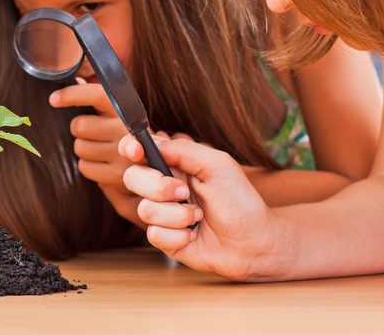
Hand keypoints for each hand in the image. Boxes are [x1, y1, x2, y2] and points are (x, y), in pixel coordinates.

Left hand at [50, 82, 140, 218]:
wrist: (159, 167)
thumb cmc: (133, 136)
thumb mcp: (124, 114)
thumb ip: (101, 98)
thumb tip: (77, 79)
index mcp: (128, 112)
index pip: (97, 95)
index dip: (73, 94)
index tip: (53, 99)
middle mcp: (126, 132)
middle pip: (79, 125)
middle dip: (80, 128)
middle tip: (92, 132)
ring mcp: (122, 156)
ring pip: (79, 147)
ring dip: (84, 147)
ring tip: (100, 147)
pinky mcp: (116, 178)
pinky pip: (83, 167)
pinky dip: (88, 165)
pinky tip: (101, 162)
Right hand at [120, 136, 283, 280]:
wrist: (254, 243)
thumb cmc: (240, 201)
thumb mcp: (217, 164)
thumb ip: (184, 150)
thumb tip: (154, 140)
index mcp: (173, 164)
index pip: (137, 150)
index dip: (129, 147)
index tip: (136, 152)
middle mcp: (162, 187)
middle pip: (132, 178)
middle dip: (158, 187)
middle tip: (185, 192)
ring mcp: (161, 213)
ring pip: (144, 209)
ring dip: (177, 215)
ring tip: (199, 217)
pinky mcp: (163, 239)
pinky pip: (153, 235)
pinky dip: (178, 236)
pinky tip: (193, 235)